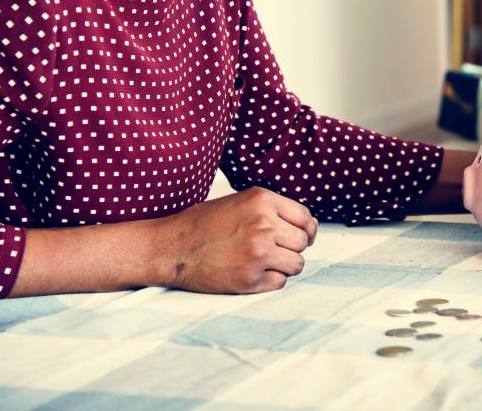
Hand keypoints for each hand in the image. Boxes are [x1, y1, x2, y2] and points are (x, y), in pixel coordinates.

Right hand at [158, 187, 317, 293]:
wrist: (171, 247)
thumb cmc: (205, 223)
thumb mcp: (240, 202)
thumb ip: (273, 210)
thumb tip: (309, 227)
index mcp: (262, 200)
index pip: (305, 217)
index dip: (304, 228)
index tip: (296, 235)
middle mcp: (264, 224)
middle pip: (304, 242)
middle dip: (292, 247)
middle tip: (272, 249)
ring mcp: (258, 253)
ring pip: (297, 264)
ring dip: (284, 265)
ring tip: (262, 261)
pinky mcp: (250, 279)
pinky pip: (280, 282)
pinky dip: (271, 280)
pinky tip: (251, 272)